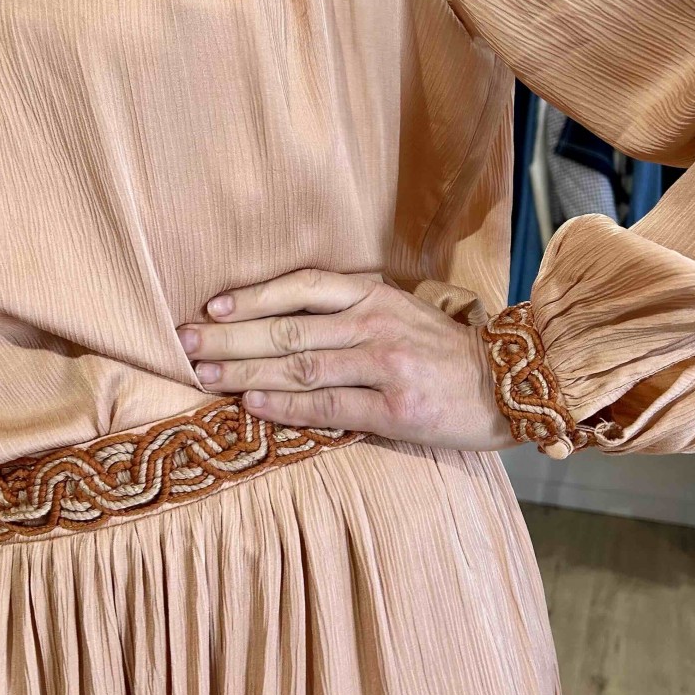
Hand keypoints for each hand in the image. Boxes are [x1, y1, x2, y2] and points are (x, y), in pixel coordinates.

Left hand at [176, 268, 514, 451]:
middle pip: (287, 328)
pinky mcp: (395, 407)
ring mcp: (385, 365)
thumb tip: (278, 323)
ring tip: (202, 376)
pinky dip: (285, 405)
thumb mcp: (400, 314)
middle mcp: (375, 323)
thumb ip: (348, 312)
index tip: (209, 306)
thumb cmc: (444, 352)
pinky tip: (250, 404)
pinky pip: (328, 406)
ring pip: (299, 365)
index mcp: (375, 295)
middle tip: (183, 343)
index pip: (300, 288)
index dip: (251, 296)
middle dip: (229, 337)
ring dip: (243, 371)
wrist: (510, 385)